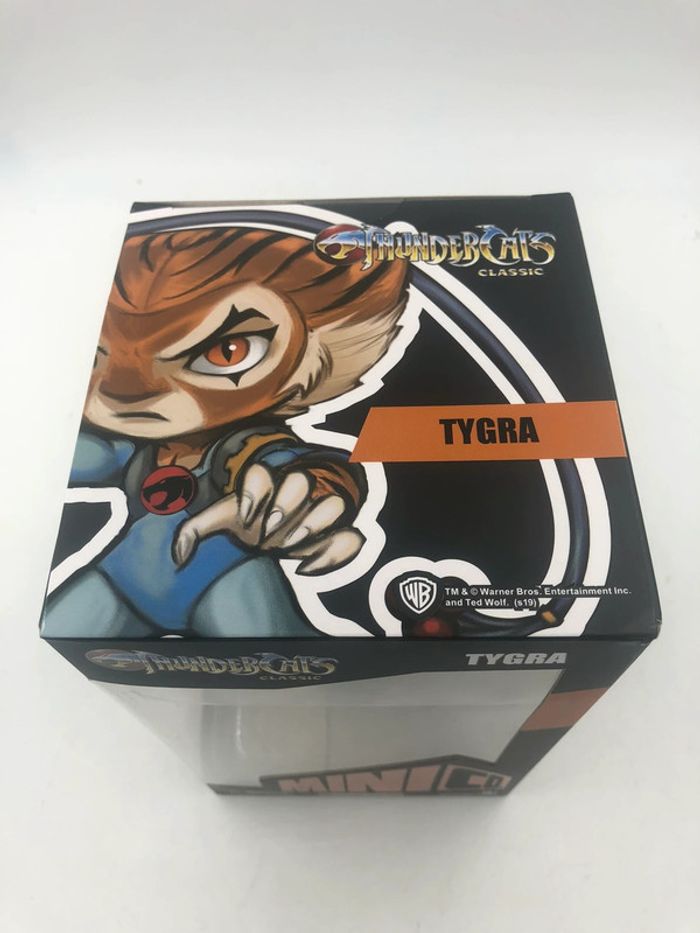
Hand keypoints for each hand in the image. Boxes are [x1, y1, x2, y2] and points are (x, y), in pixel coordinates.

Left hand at [172, 462, 364, 574]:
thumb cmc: (251, 519)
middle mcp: (296, 491)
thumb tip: (178, 555)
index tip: (245, 518)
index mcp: (266, 482)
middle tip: (268, 532)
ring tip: (291, 546)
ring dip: (315, 524)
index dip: (256, 492)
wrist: (282, 524)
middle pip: (300, 482)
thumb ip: (194, 531)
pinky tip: (307, 567)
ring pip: (333, 503)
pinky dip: (336, 552)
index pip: (263, 474)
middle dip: (286, 505)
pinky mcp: (338, 534)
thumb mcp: (222, 521)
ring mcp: (320, 511)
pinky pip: (351, 538)